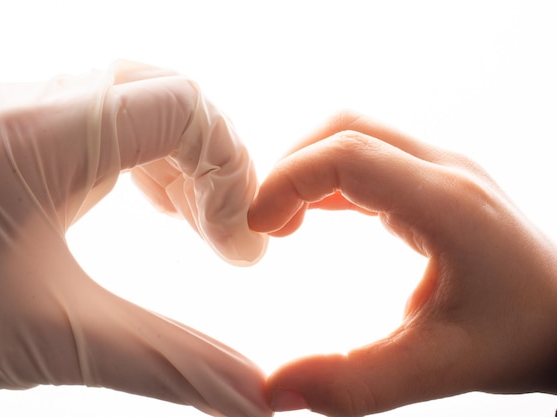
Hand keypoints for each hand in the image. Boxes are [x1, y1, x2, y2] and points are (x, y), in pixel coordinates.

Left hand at [0, 60, 269, 416]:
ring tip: (191, 224)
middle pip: (170, 94)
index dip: (229, 171)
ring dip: (184, 158)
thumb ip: (169, 363)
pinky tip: (147, 204)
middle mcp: (32, 105)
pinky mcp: (17, 132)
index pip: (182, 105)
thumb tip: (254, 397)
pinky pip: (108, 115)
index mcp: (41, 139)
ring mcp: (21, 112)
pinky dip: (148, 156)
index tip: (232, 246)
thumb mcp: (53, 340)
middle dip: (215, 164)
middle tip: (223, 239)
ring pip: (141, 98)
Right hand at [248, 111, 556, 415]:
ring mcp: (442, 169)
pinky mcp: (435, 181)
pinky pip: (369, 158)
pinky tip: (314, 217)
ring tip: (282, 223)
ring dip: (307, 170)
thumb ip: (355, 383)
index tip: (258, 228)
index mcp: (448, 203)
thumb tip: (275, 391)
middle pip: (345, 130)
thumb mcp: (440, 367)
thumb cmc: (523, 337)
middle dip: (290, 170)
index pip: (347, 154)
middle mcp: (445, 170)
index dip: (287, 181)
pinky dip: (328, 180)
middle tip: (264, 225)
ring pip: (354, 135)